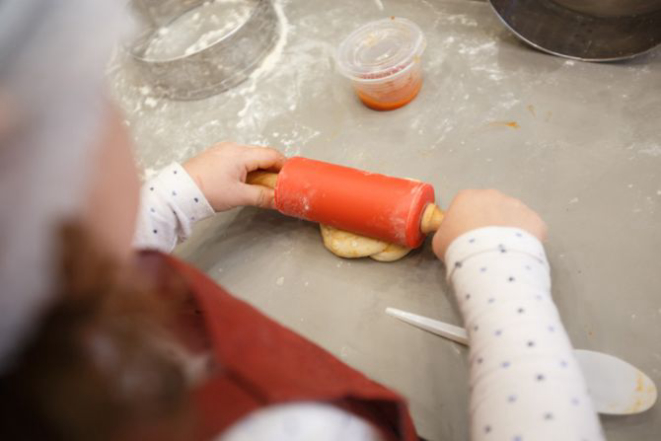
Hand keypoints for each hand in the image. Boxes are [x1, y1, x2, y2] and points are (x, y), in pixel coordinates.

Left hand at [183, 142, 285, 211]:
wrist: (177, 193)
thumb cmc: (205, 192)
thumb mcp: (239, 197)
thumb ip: (262, 197)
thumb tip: (278, 199)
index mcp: (240, 154)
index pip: (271, 155)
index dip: (284, 166)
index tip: (291, 177)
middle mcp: (232, 148)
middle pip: (261, 154)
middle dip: (272, 169)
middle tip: (278, 184)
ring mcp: (222, 151)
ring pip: (250, 157)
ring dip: (259, 169)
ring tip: (262, 186)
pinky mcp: (215, 157)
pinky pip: (238, 159)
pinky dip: (247, 169)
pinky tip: (246, 182)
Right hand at [432, 189, 546, 260]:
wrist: (489, 259)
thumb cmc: (459, 247)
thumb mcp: (440, 240)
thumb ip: (446, 232)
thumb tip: (452, 234)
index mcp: (466, 197)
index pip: (465, 206)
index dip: (465, 223)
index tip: (465, 237)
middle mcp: (493, 195)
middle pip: (491, 208)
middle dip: (489, 223)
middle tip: (485, 245)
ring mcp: (516, 205)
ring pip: (512, 217)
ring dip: (508, 230)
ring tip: (502, 251)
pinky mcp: (534, 220)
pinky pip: (529, 229)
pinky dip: (525, 240)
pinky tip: (517, 253)